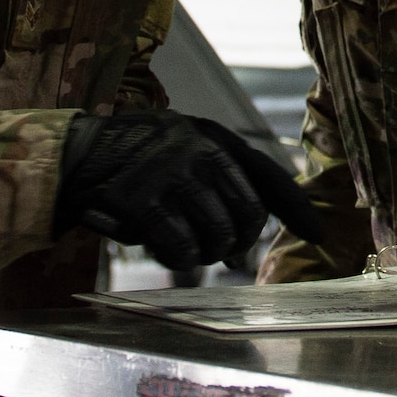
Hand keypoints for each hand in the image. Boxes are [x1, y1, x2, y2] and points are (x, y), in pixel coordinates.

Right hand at [55, 112, 324, 270]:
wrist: (76, 156)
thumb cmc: (137, 161)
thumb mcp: (184, 151)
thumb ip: (219, 182)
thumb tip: (250, 235)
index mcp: (214, 138)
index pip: (268, 176)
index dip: (298, 209)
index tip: (320, 235)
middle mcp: (200, 150)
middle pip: (248, 215)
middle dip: (239, 242)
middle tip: (222, 251)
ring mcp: (172, 173)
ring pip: (218, 236)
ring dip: (206, 254)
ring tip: (188, 249)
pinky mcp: (143, 199)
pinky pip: (182, 247)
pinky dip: (180, 258)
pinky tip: (168, 252)